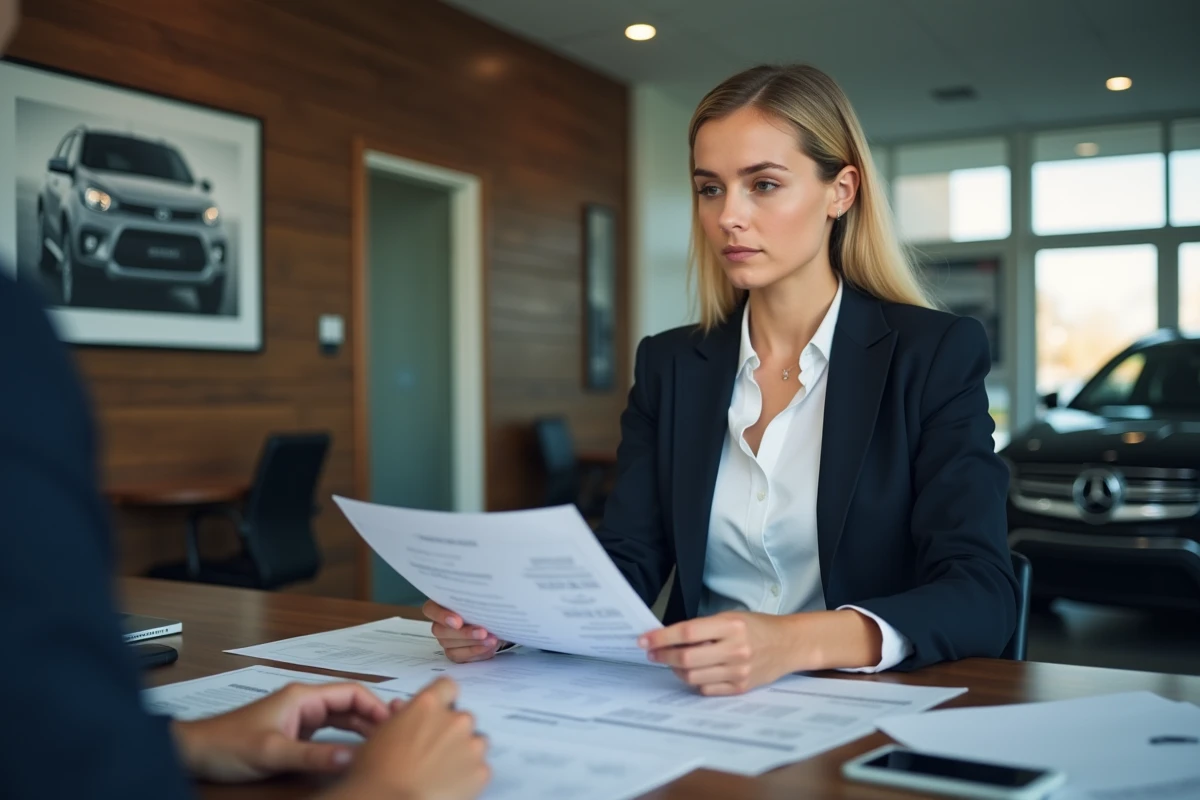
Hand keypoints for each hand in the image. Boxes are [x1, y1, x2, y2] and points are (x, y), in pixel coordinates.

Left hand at [172, 682, 390, 782]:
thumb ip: (314, 755)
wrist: (196, 751)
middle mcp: (305, 703)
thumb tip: (351, 757)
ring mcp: (300, 718)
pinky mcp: (294, 732)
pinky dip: (345, 739)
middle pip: (350, 705)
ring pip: (341, 719)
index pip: (352, 693)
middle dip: (374, 718)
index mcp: (303, 697)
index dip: (376, 706)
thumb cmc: (228, 744)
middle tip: (395, 737)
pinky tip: (355, 751)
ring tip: (382, 745)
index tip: (393, 724)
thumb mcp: (274, 752)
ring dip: (361, 729)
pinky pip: (328, 732)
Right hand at [333, 677, 489, 799]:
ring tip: (443, 771)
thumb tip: (403, 710)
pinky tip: (450, 785)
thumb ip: (401, 717)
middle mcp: (454, 720)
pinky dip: (470, 776)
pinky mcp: (481, 771)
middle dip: (452, 732)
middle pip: (463, 718)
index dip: (444, 699)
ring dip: (464, 752)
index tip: (440, 711)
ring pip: (476, 742)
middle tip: (435, 751)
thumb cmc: (378, 774)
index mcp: (428, 705)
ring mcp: (471, 745)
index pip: (447, 687)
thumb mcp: (381, 735)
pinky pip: (481, 768)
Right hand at [422, 600, 505, 662]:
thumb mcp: (483, 600)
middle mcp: (440, 623)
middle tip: (483, 632)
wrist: (495, 622)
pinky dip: (476, 651)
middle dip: (464, 633)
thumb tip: (483, 594)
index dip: (441, 616)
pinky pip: (460, 655)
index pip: (430, 609)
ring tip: (492, 640)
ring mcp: (445, 639)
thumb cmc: (487, 606)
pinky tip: (489, 647)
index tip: (458, 622)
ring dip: (473, 643)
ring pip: (450, 644)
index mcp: (441, 604)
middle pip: (440, 630)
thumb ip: (478, 599)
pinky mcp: (453, 652)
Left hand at [638, 611, 799, 695]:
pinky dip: (694, 681)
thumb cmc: (756, 627)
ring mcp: (738, 671)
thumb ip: (702, 628)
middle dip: (663, 656)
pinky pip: (706, 689)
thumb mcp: (730, 617)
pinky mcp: (740, 687)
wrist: (788, 644)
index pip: (688, 633)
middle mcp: (735, 649)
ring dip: (676, 670)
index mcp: (731, 626)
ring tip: (673, 662)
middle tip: (652, 653)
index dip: (661, 637)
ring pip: (693, 676)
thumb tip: (667, 637)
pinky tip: (693, 672)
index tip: (643, 640)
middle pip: (687, 658)